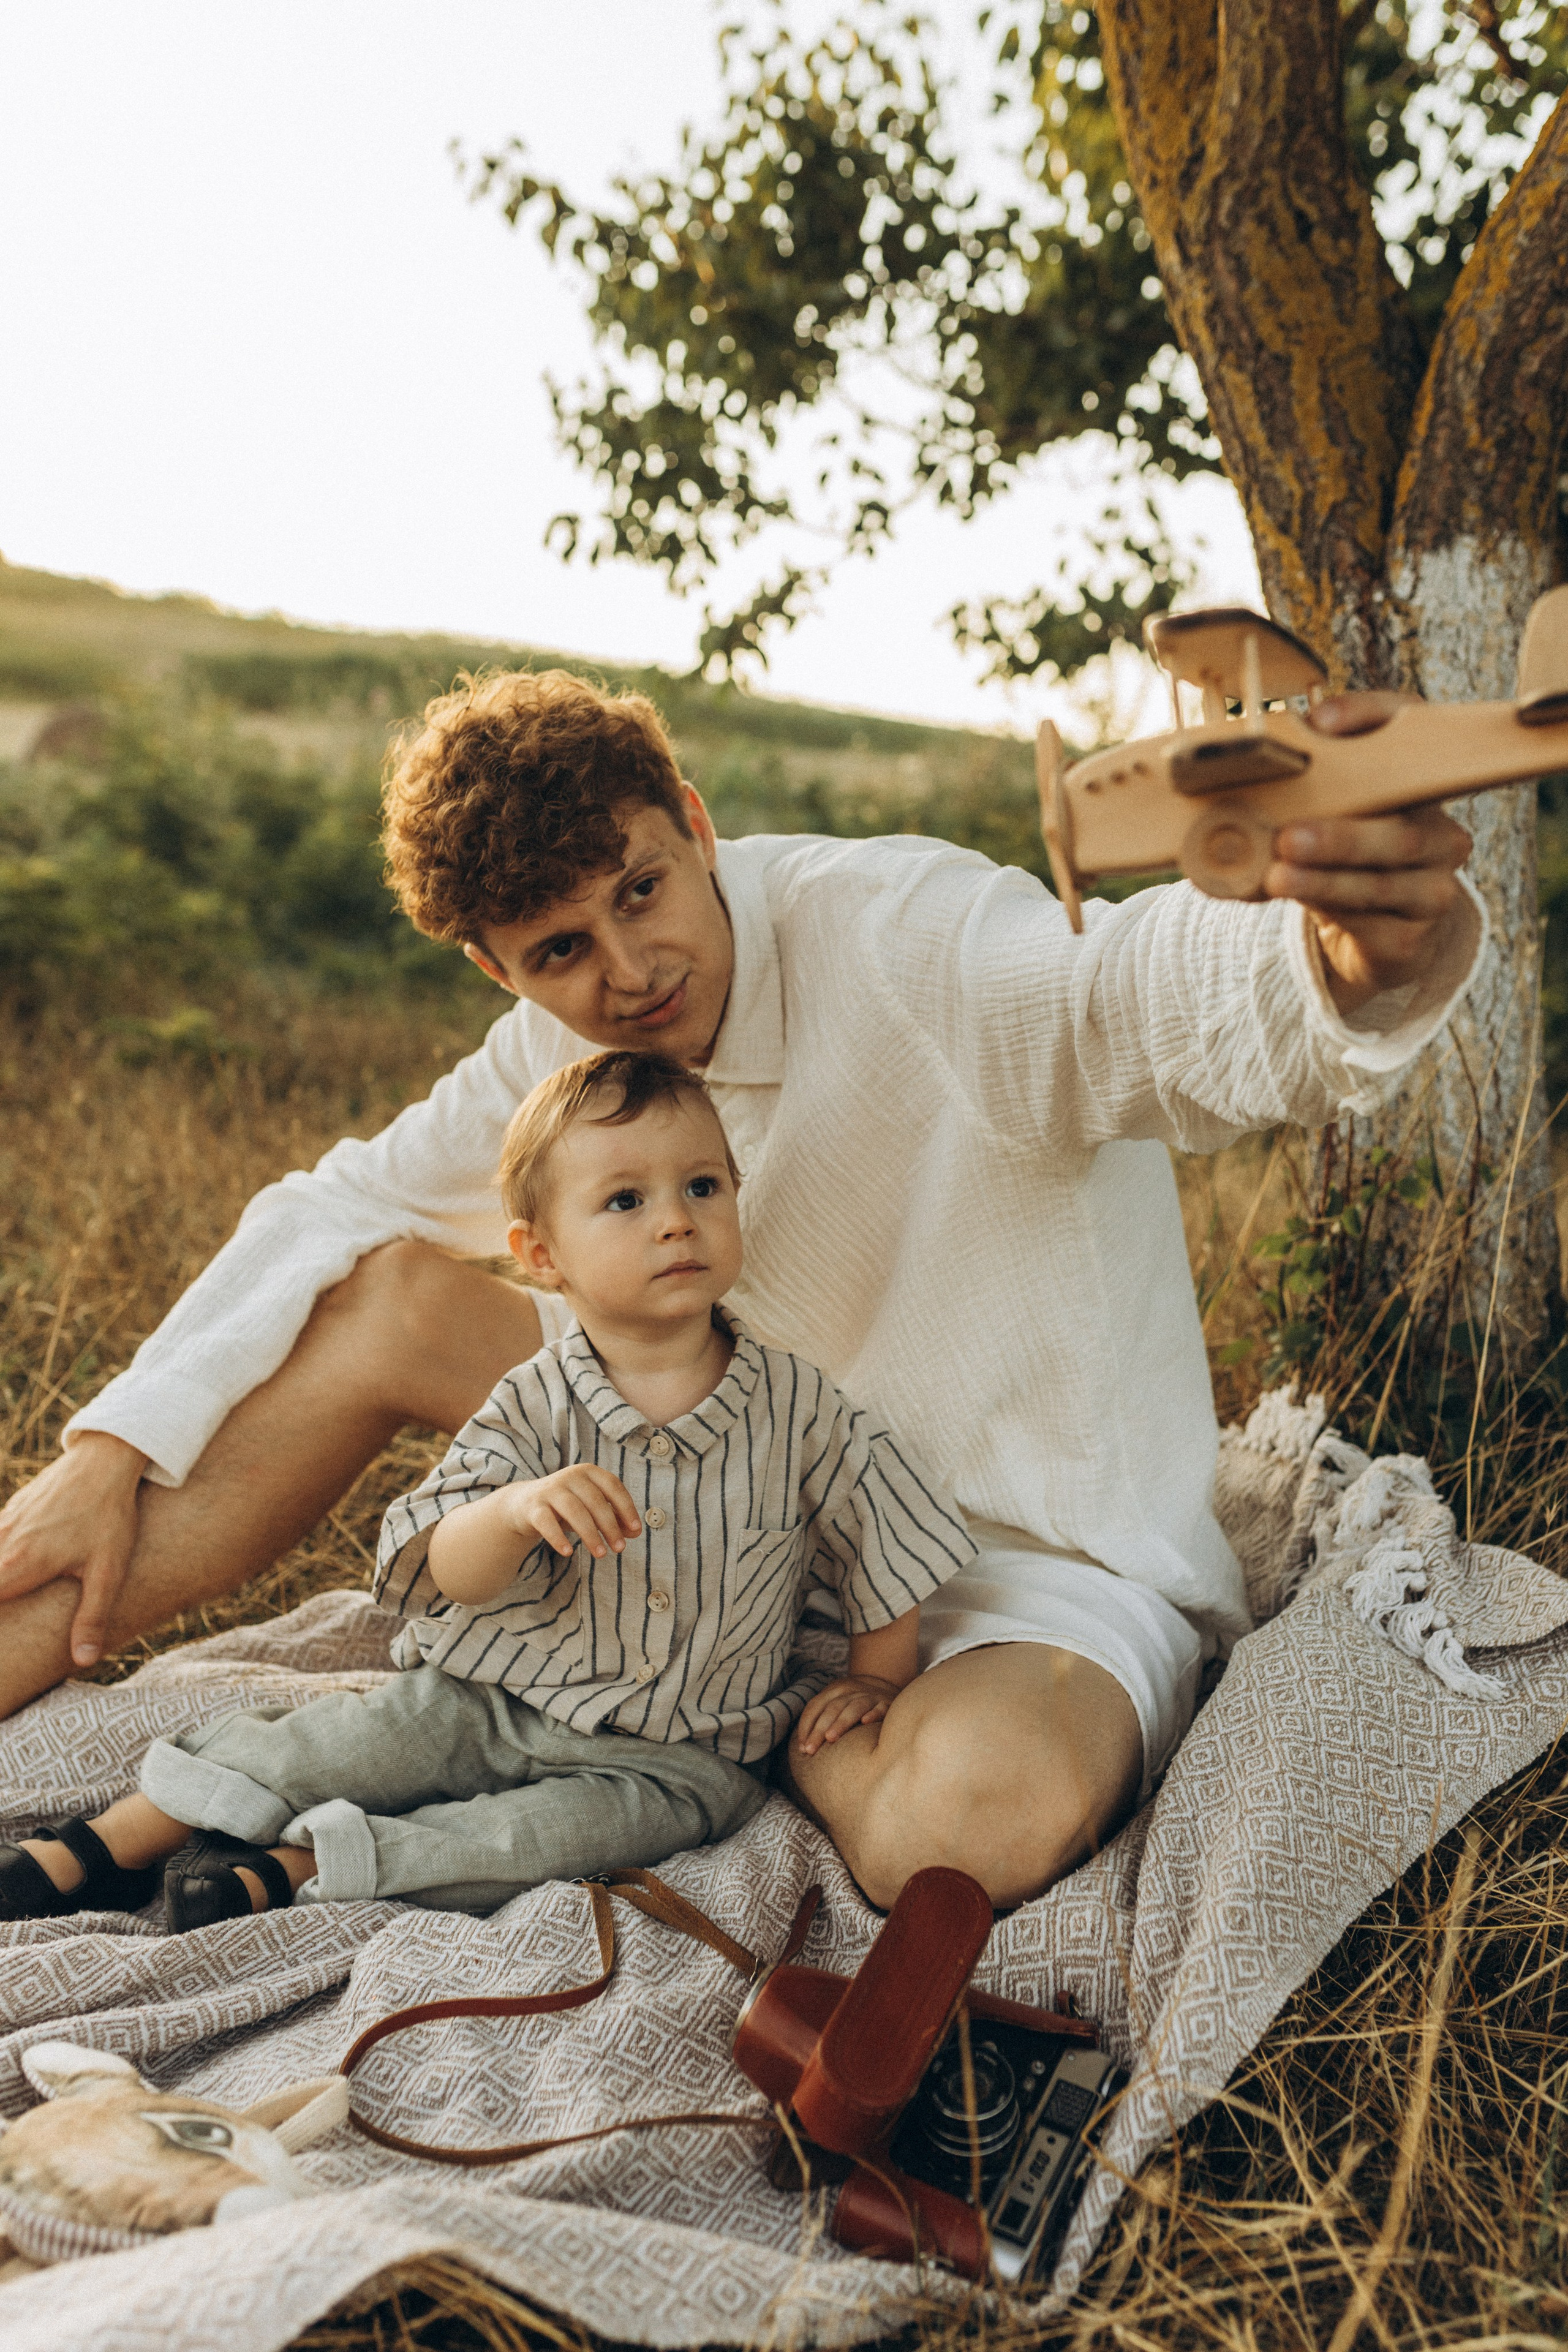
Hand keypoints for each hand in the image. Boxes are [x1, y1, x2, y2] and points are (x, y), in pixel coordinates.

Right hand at [0, 1433, 146, 1667]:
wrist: (106, 1459)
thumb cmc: (109, 1516)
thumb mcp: (107, 1571)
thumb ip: (92, 1617)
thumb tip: (83, 1661)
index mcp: (19, 1566)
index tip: (0, 1643)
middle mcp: (2, 1544)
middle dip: (0, 1605)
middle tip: (11, 1616)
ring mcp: (4, 1523)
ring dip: (0, 1575)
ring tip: (15, 1591)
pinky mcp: (12, 1509)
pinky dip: (1, 1552)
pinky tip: (14, 1564)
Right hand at [507, 1466, 641, 1560]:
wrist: (524, 1504)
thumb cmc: (567, 1507)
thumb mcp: (591, 1509)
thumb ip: (614, 1518)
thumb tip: (634, 1533)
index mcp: (588, 1472)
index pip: (613, 1486)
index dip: (626, 1508)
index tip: (636, 1530)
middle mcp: (570, 1476)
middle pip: (595, 1501)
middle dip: (610, 1526)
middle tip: (620, 1549)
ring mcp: (550, 1490)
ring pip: (574, 1511)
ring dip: (590, 1534)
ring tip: (600, 1554)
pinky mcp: (533, 1507)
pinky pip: (546, 1522)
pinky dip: (558, 1538)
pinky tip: (568, 1552)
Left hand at [793, 1674, 901, 1755]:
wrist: (887, 1687)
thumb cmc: (856, 1705)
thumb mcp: (839, 1705)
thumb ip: (823, 1720)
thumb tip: (803, 1749)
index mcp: (835, 1690)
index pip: (815, 1706)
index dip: (806, 1726)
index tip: (802, 1748)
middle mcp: (851, 1691)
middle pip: (832, 1708)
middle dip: (819, 1729)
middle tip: (810, 1750)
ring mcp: (870, 1696)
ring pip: (854, 1707)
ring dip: (841, 1722)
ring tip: (830, 1738)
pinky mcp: (887, 1703)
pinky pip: (879, 1708)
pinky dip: (872, 1714)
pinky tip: (865, 1723)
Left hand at [1266, 696, 1470, 1012]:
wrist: (1375, 935)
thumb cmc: (1341, 860)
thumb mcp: (1327, 816)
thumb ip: (1306, 784)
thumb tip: (1258, 752)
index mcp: (1421, 791)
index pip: (1410, 735)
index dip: (1370, 718)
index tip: (1320, 721)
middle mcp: (1441, 835)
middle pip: (1402, 830)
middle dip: (1340, 835)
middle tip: (1289, 837)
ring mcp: (1434, 888)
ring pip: (1383, 882)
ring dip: (1325, 879)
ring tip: (1279, 877)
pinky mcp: (1414, 937)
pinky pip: (1373, 925)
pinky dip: (1328, 913)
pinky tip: (1296, 903)